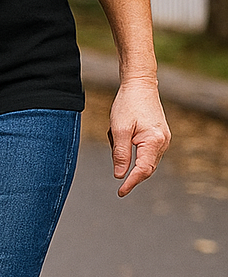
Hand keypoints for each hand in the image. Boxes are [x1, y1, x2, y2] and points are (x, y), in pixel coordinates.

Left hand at [108, 77, 170, 195]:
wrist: (139, 84)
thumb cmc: (128, 104)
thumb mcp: (118, 130)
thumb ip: (120, 154)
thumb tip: (120, 175)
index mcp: (154, 141)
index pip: (143, 170)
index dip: (131, 183)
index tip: (120, 192)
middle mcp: (163, 142)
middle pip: (146, 167)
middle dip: (129, 170)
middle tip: (115, 171)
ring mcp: (163, 139)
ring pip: (144, 159)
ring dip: (127, 154)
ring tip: (115, 134)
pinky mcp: (158, 136)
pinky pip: (145, 150)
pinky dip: (131, 148)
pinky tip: (121, 133)